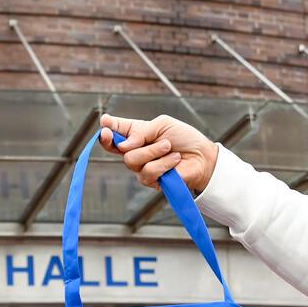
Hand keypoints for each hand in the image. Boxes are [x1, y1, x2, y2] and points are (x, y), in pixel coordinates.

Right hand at [99, 114, 217, 193]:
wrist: (202, 157)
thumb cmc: (184, 138)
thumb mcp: (162, 124)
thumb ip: (140, 131)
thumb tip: (124, 145)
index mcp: (135, 135)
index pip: (114, 133)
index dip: (106, 131)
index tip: (105, 125)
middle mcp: (135, 151)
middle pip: (119, 148)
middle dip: (137, 142)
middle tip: (157, 138)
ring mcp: (141, 167)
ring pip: (132, 160)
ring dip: (154, 152)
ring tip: (170, 148)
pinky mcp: (150, 181)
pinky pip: (147, 172)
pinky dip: (163, 164)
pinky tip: (174, 161)